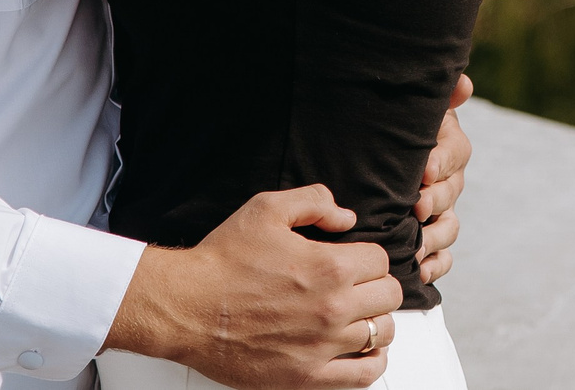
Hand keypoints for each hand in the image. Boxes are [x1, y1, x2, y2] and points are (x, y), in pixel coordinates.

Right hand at [105, 186, 401, 389]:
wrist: (186, 306)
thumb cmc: (222, 261)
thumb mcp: (266, 209)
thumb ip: (314, 202)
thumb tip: (346, 217)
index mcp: (329, 266)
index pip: (381, 260)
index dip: (368, 256)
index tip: (353, 260)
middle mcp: (332, 308)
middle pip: (389, 296)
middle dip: (376, 285)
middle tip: (358, 285)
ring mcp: (321, 346)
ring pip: (381, 334)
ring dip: (375, 321)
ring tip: (359, 315)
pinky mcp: (306, 377)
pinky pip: (362, 375)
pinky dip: (371, 362)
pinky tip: (363, 351)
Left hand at [415, 74, 473, 284]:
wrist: (376, 157)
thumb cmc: (394, 131)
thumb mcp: (413, 113)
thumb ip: (438, 99)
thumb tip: (463, 84)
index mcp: (446, 147)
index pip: (454, 154)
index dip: (442, 163)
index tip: (424, 170)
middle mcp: (448, 181)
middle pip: (451, 194)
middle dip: (436, 201)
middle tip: (416, 206)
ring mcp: (440, 213)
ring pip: (449, 228)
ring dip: (434, 238)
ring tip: (414, 245)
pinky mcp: (430, 239)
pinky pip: (441, 257)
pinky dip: (434, 266)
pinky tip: (419, 271)